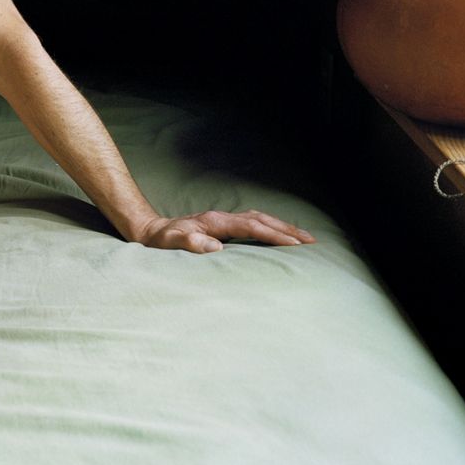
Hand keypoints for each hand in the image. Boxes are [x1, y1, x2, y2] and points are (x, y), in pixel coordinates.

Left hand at [134, 209, 315, 253]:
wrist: (150, 231)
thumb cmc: (160, 241)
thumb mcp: (170, 242)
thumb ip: (189, 243)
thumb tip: (215, 247)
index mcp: (215, 221)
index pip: (252, 227)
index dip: (274, 235)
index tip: (295, 246)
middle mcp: (223, 217)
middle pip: (262, 219)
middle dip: (287, 230)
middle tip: (313, 242)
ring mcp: (224, 220)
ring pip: (260, 219)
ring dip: (282, 228)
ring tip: (305, 240)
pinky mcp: (224, 226)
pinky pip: (254, 225)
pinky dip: (271, 229)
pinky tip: (280, 238)